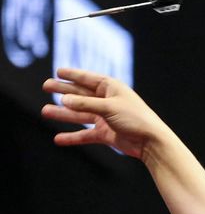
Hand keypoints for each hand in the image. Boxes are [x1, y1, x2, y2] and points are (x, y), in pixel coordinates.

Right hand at [41, 68, 170, 159]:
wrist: (151, 142)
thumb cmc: (135, 119)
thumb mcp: (109, 107)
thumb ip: (86, 104)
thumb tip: (64, 99)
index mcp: (112, 88)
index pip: (89, 79)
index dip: (74, 75)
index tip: (58, 71)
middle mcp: (108, 102)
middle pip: (81, 95)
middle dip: (63, 91)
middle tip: (45, 86)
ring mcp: (106, 118)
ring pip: (80, 114)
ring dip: (63, 113)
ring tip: (45, 111)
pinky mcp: (106, 133)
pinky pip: (85, 134)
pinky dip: (73, 137)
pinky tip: (58, 139)